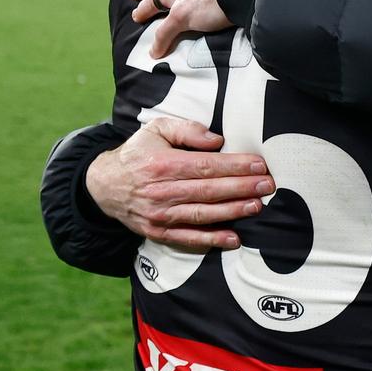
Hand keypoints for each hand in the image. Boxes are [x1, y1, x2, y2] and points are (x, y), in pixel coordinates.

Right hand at [86, 117, 274, 252]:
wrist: (104, 185)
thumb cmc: (138, 153)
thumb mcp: (157, 129)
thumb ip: (187, 130)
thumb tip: (217, 141)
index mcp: (162, 164)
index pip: (205, 166)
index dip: (235, 166)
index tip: (258, 165)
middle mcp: (161, 191)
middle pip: (208, 190)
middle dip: (242, 187)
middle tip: (267, 185)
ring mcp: (159, 215)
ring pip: (202, 214)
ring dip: (232, 211)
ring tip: (257, 206)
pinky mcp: (158, 232)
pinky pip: (188, 238)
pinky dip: (211, 240)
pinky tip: (234, 238)